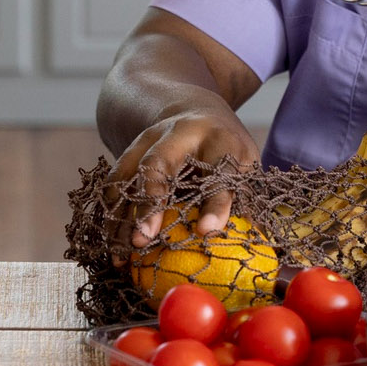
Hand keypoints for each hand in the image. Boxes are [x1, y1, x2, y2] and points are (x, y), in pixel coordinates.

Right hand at [107, 102, 259, 247]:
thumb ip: (244, 196)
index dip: (214, 204)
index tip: (208, 232)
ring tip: (121, 256)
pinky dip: (110, 215)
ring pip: (127, 175)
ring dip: (120, 216)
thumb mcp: (243, 163)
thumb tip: (256, 243)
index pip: (217, 170)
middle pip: (157, 164)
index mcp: (217, 137)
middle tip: (141, 241)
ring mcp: (146, 139)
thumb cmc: (224, 148)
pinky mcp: (127, 151)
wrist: (191, 109)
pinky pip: (114, 184)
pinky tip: (113, 245)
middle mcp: (176, 133)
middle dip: (148, 202)